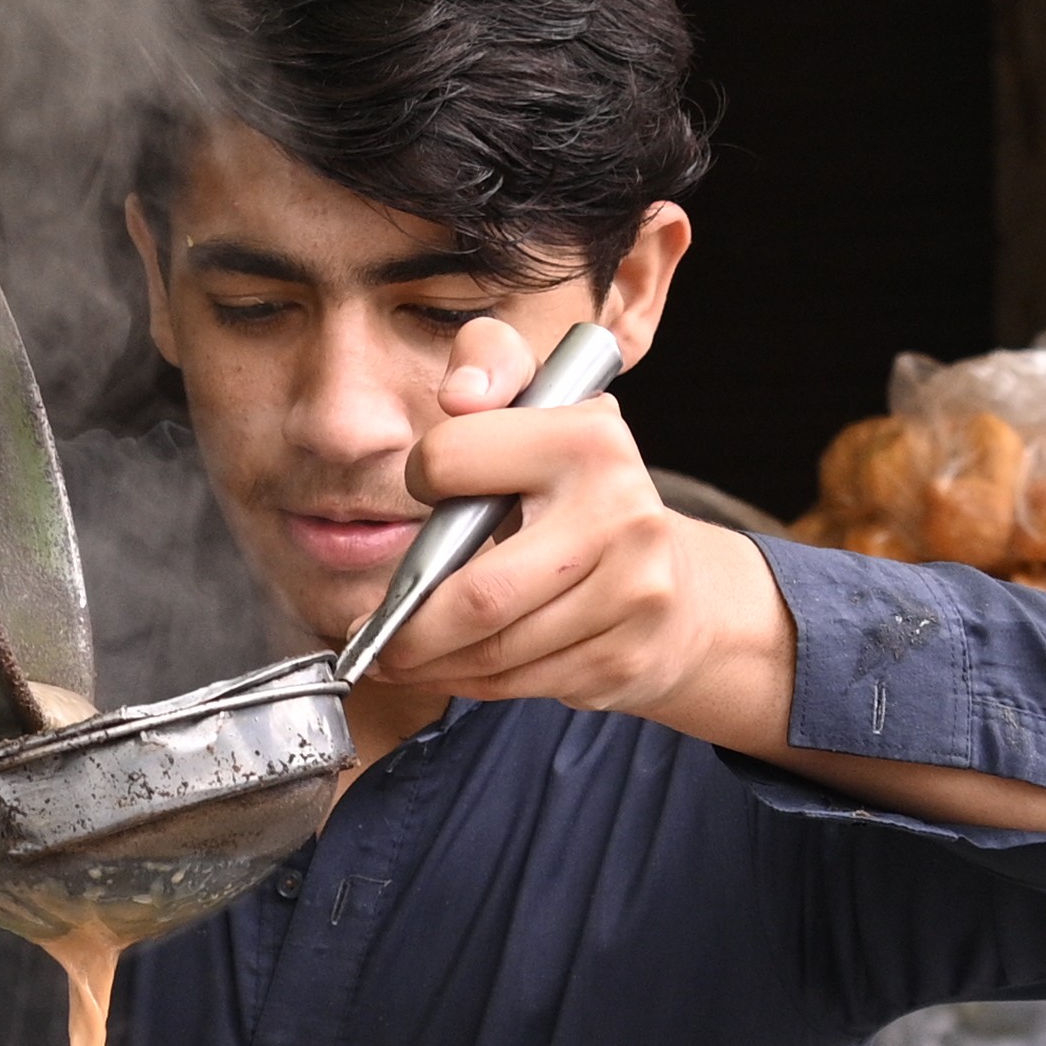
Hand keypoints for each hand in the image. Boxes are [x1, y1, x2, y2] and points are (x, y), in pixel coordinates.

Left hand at [357, 312, 782, 739]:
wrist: (677, 587)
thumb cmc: (583, 490)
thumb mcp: (543, 405)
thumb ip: (491, 363)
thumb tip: (461, 394)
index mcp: (588, 437)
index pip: (449, 461)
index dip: (420, 480)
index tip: (425, 493)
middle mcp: (621, 514)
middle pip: (477, 596)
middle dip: (407, 628)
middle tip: (368, 634)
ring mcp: (631, 594)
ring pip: (494, 651)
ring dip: (428, 662)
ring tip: (399, 654)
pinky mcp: (624, 658)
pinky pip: (518, 682)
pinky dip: (466, 681)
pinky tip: (448, 668)